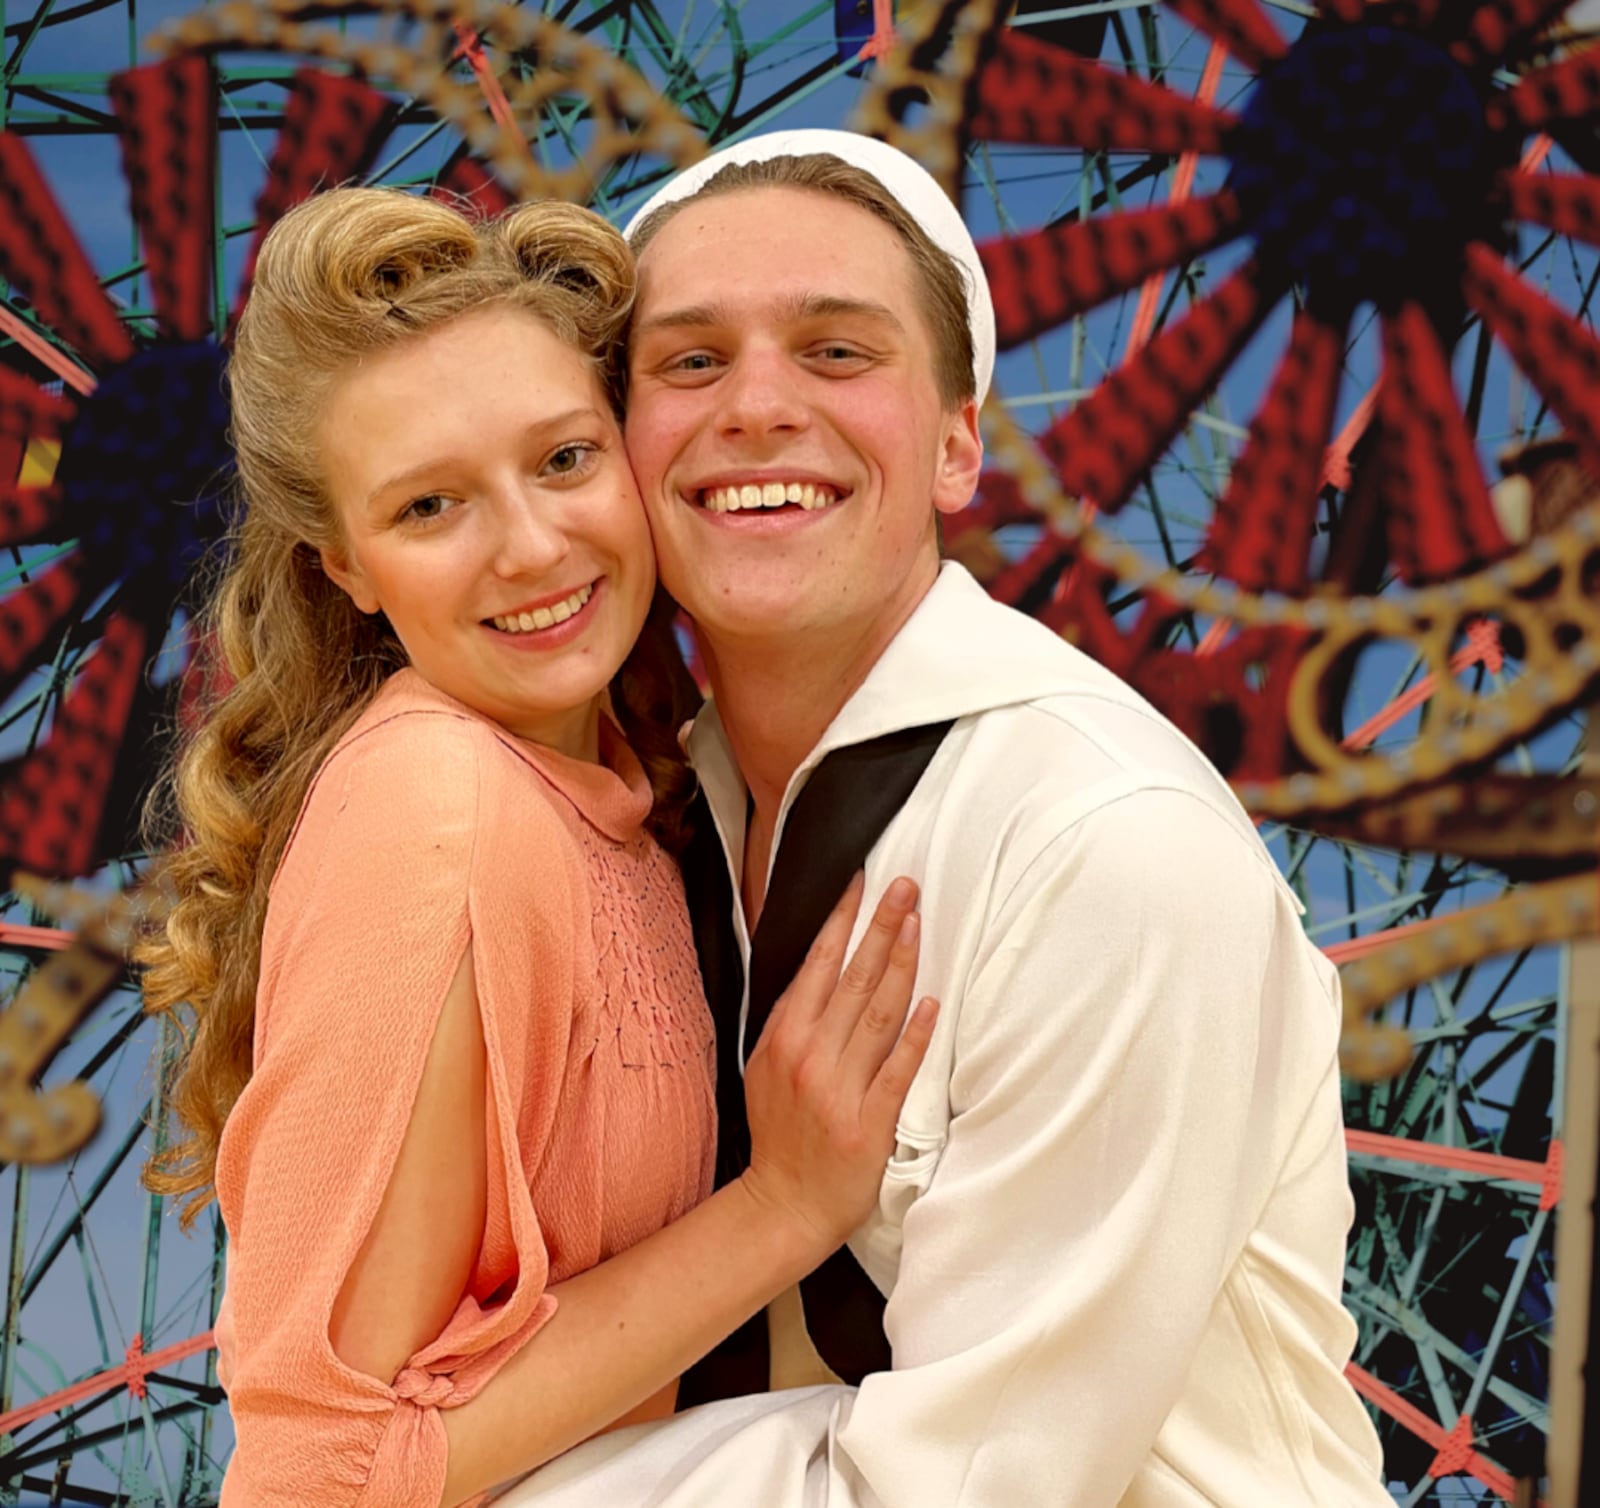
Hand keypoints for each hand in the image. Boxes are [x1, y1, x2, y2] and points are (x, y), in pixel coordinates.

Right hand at [740, 874, 937, 1251]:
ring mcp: (840, 1088)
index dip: (842, 920)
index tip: (862, 882)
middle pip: (853, 977)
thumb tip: (818, 965)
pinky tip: (932, 1001)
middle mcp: (810, 1055)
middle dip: (880, 925)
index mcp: (784, 1037)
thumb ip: (792, 1019)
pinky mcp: (869, 1121)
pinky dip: (916, 1033)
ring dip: (901, 963)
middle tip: (905, 884)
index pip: (817, 964)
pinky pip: (898, 1069)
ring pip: (877, 1012)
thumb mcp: (766, 1066)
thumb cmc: (781, 1131)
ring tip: (918, 922)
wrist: (784, 1204)